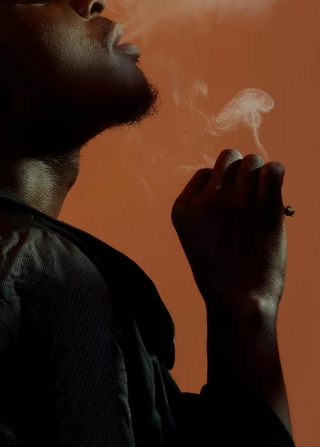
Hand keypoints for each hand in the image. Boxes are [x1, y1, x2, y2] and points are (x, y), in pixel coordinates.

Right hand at [171, 149, 287, 312]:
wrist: (239, 302)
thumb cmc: (220, 273)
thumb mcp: (194, 236)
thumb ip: (205, 207)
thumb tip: (233, 180)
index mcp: (184, 207)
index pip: (205, 173)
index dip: (219, 186)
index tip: (227, 206)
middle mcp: (208, 199)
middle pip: (228, 158)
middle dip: (238, 170)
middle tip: (247, 192)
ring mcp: (236, 201)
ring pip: (252, 161)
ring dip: (258, 173)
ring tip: (262, 191)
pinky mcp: (264, 207)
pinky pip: (273, 170)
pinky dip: (275, 173)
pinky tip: (275, 184)